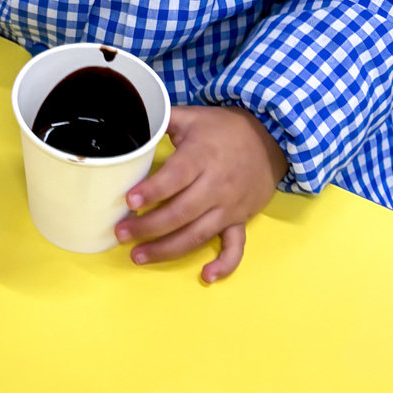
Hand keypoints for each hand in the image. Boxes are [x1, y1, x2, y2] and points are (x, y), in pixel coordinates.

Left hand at [114, 104, 287, 282]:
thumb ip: (161, 119)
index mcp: (202, 157)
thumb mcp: (192, 117)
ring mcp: (230, 207)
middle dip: (149, 227)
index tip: (130, 201)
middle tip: (121, 233)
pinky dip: (224, 265)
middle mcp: (217, 185)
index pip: (176, 177)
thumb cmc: (224, 129)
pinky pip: (235, 247)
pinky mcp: (241, 220)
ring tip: (138, 256)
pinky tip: (206, 276)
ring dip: (167, 249)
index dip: (153, 191)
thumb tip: (132, 116)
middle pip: (181, 212)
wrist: (271, 139)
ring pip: (198, 234)